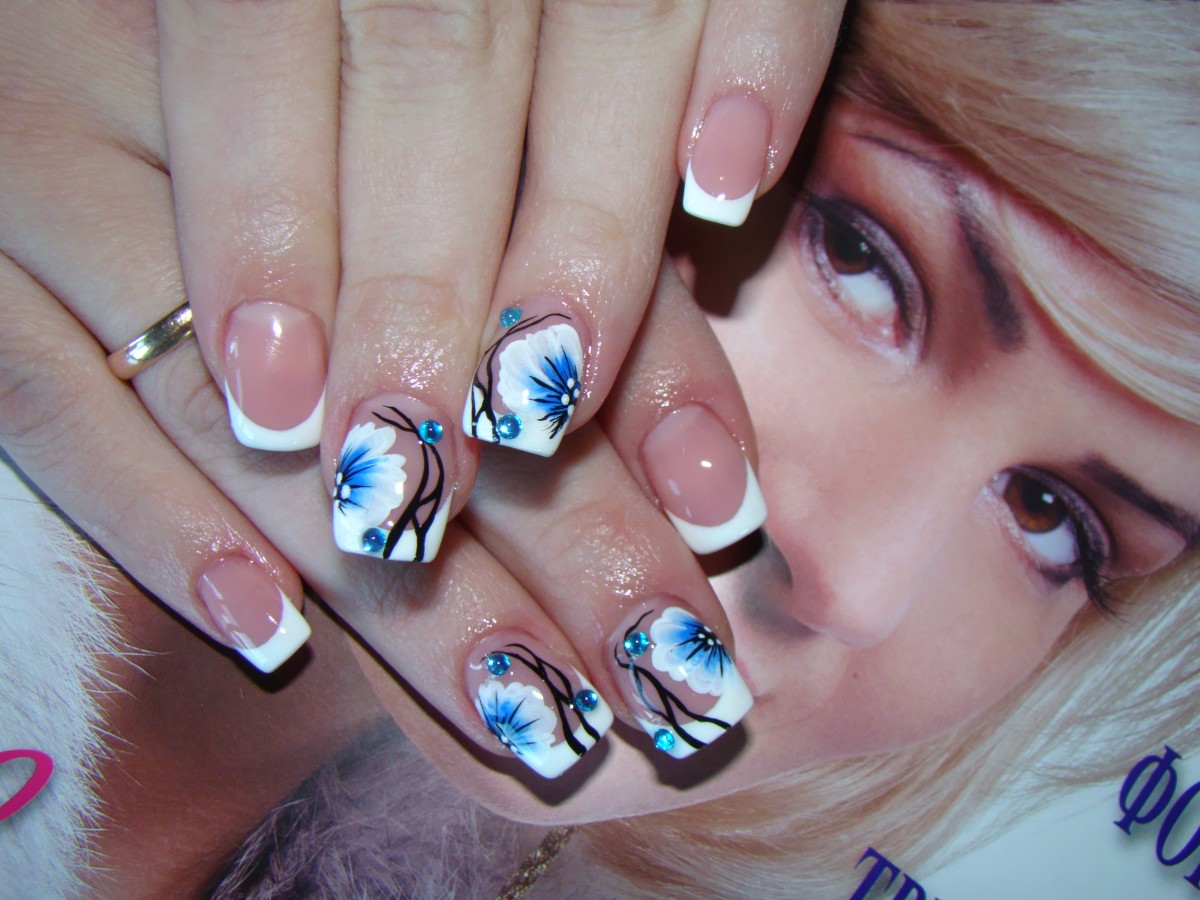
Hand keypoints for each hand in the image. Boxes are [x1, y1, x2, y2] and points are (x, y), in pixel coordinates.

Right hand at [0, 0, 772, 807]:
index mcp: (350, 29)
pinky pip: (35, 400)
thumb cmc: (284, 79)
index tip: (722, 527)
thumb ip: (559, 241)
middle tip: (656, 664)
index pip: (519, 237)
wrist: (51, 23)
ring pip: (236, 406)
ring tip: (521, 698)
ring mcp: (52, 158)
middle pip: (407, 346)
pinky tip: (273, 635)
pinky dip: (153, 526)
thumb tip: (703, 455)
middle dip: (554, 527)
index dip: (638, 387)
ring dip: (391, 577)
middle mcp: (198, 84)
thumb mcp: (427, 127)